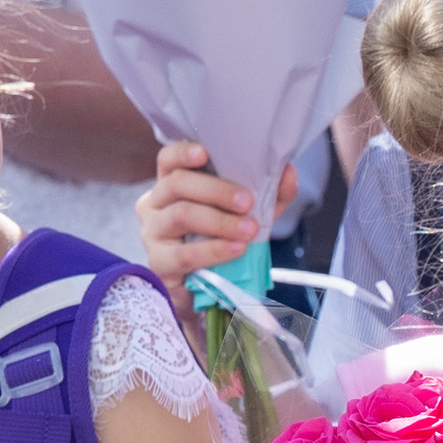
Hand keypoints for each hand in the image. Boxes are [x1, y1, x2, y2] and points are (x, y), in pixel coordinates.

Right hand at [135, 140, 293, 293]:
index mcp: (172, 185)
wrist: (204, 290)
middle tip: (248, 202)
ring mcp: (153, 233)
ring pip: (181, 215)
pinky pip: (185, 253)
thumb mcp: (247, 215)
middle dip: (216, 190)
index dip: (183, 153)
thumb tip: (289, 172)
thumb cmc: (220, 243)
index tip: (204, 153)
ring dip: (220, 221)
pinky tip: (236, 249)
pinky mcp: (159, 263)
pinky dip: (214, 249)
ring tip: (249, 230)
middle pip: (177, 184)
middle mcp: (154, 203)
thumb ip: (268, 195)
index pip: (168, 159)